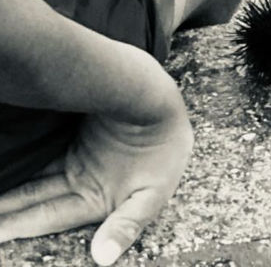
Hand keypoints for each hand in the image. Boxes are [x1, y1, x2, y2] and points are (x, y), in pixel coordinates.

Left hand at [0, 69, 192, 264]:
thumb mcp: (151, 194)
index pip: (45, 215)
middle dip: (5, 208)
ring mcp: (77, 158)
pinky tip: (5, 164)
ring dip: (9, 187)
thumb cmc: (165, 153)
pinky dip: (24, 158)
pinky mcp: (76, 135)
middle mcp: (80, 182)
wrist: (170, 104)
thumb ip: (127, 224)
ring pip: (34, 177)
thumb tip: (103, 258)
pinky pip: (44, 151)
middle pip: (34, 197)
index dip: (16, 223)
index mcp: (94, 201)